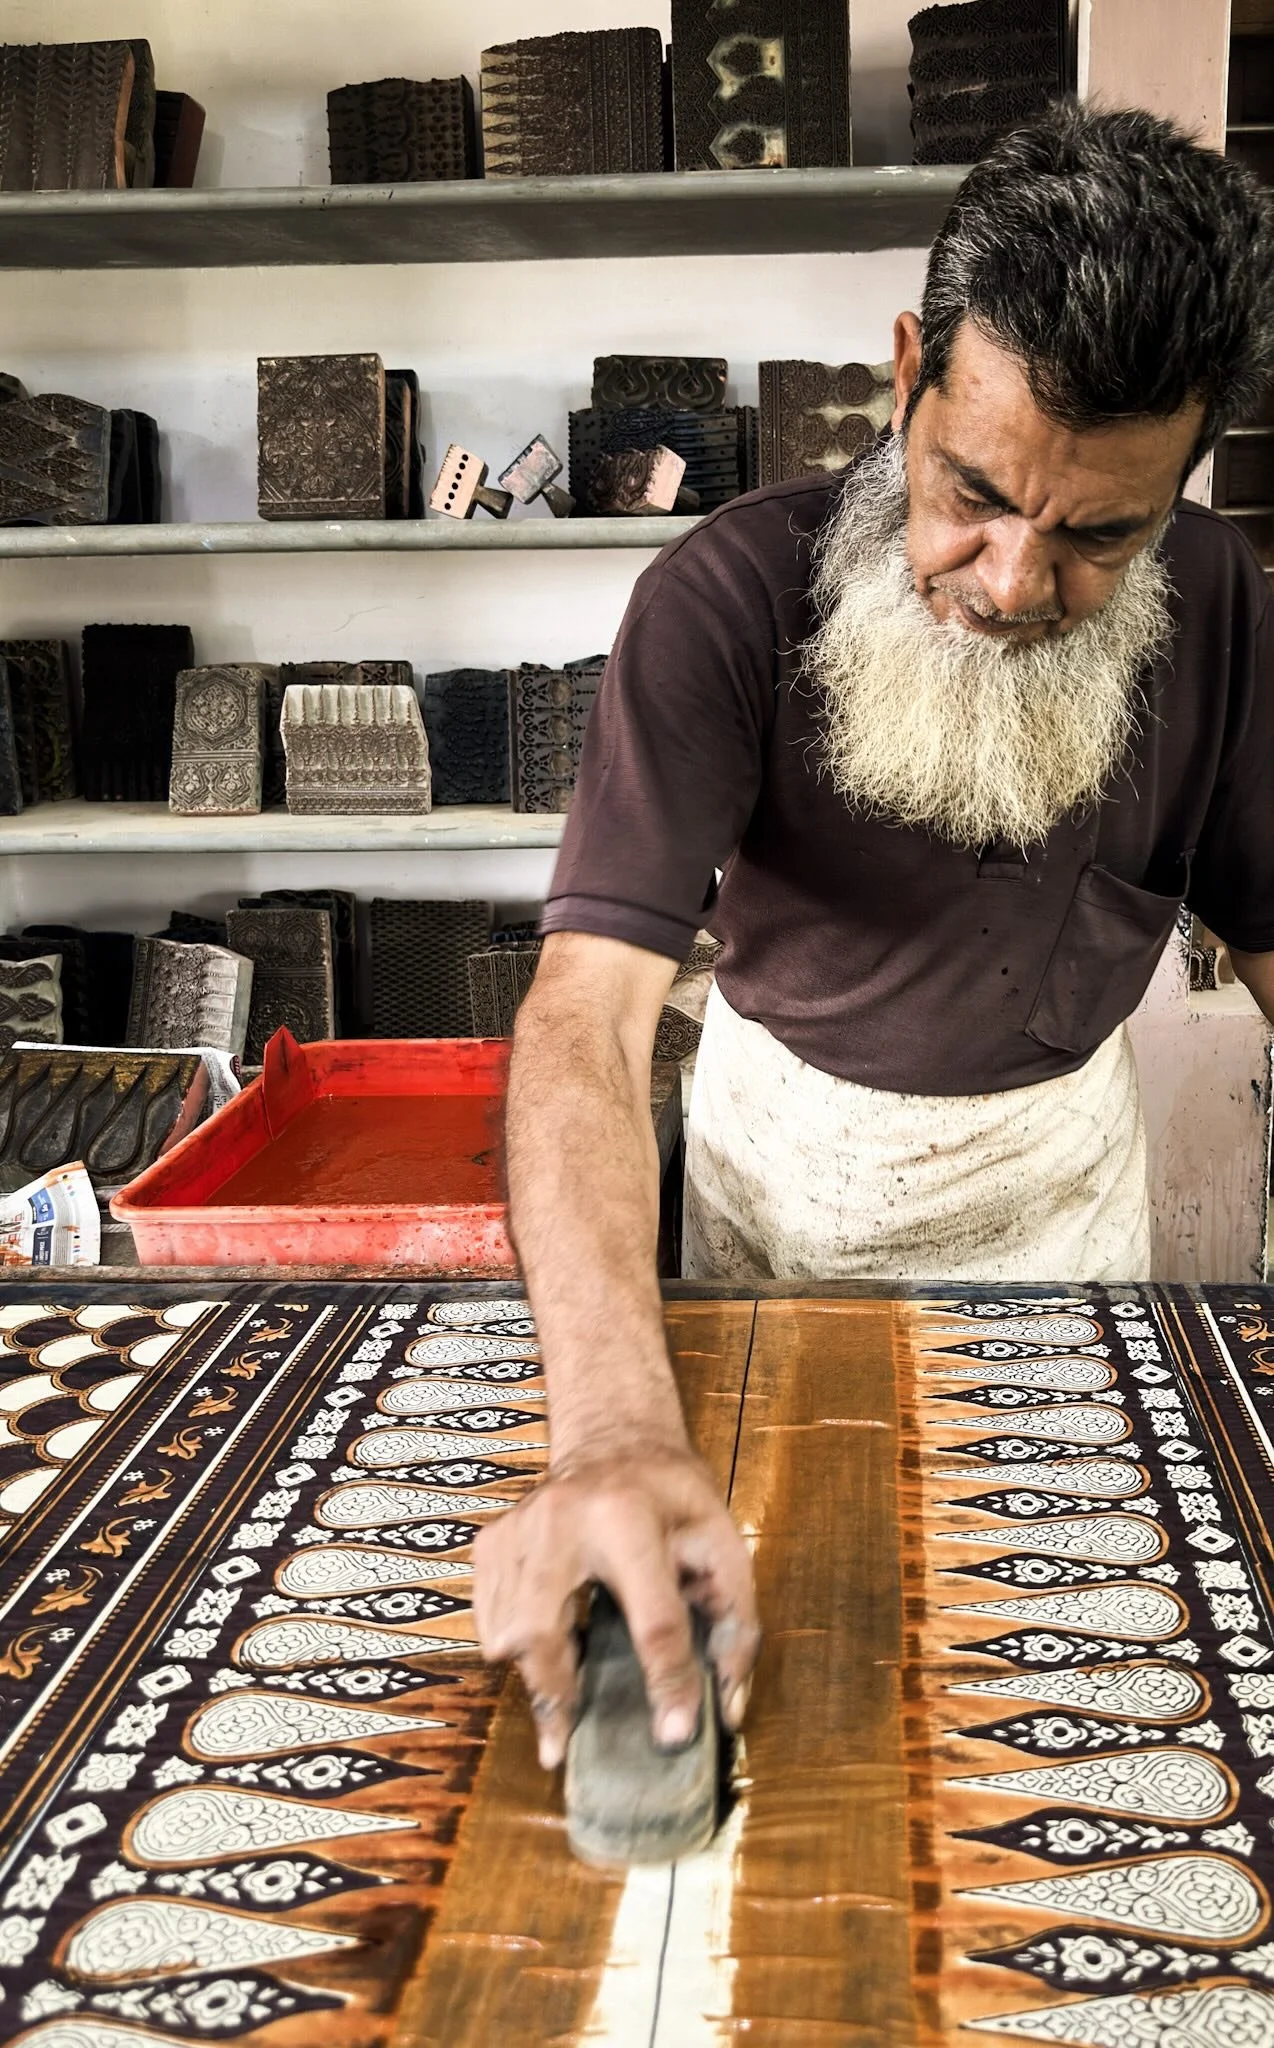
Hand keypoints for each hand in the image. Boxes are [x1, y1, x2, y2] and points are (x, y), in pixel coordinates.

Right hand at [473, 1444, 759, 1769]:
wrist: (614, 1436)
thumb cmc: (672, 1495)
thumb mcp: (722, 1540)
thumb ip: (735, 1620)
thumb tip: (727, 1705)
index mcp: (631, 1519)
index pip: (654, 1621)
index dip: (668, 1685)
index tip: (674, 1734)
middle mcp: (562, 1521)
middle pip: (542, 1632)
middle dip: (555, 1695)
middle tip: (567, 1743)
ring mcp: (517, 1528)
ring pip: (503, 1632)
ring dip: (532, 1674)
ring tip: (561, 1692)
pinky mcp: (491, 1539)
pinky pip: (486, 1617)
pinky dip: (511, 1643)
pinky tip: (543, 1639)